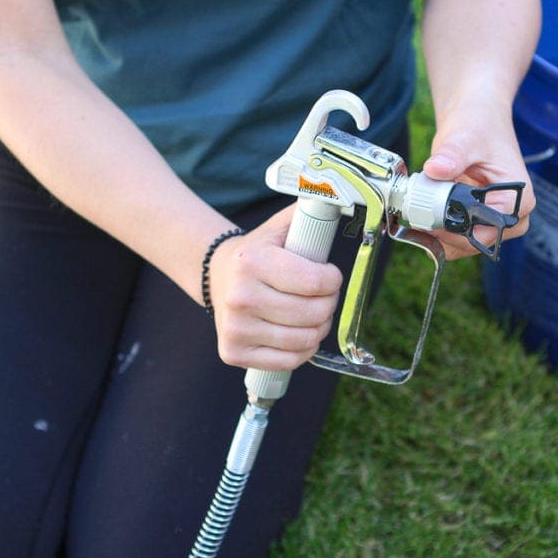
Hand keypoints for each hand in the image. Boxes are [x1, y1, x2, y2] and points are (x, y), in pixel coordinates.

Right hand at [207, 204, 342, 370]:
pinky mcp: (234, 352)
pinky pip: (289, 360)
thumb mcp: (280, 228)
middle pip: (313, 313)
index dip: (332, 280)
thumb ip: (309, 214)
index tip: (329, 275)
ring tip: (314, 314)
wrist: (218, 278)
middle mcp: (240, 296)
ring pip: (305, 339)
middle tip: (324, 296)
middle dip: (329, 304)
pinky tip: (299, 334)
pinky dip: (304, 350)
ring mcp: (236, 328)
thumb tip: (340, 197)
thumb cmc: (258, 254)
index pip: (315, 282)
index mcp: (253, 261)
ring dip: (319, 328)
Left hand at [421, 96, 535, 259]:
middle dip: (443, 233)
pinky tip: (422, 213)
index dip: (454, 230)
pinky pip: (457, 238)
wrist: (476, 119)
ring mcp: (496, 221)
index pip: (486, 230)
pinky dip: (438, 230)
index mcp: (518, 199)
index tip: (425, 219)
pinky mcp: (479, 221)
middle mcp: (513, 215)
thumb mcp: (465, 137)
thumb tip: (435, 169)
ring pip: (463, 245)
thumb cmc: (479, 125)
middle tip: (415, 214)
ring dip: (438, 233)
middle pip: (475, 242)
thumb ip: (452, 155)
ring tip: (418, 209)